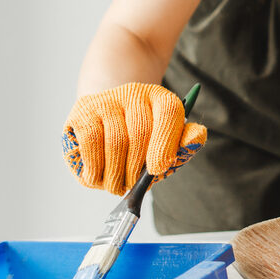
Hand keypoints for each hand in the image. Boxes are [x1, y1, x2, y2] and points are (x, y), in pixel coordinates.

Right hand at [62, 82, 206, 195]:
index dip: (166, 142)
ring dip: (116, 173)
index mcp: (161, 97)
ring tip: (117, 184)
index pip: (169, 112)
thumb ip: (185, 144)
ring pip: (115, 142)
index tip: (158, 169)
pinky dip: (95, 168)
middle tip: (132, 185)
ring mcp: (107, 100)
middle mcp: (134, 93)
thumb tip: (196, 138)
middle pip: (140, 133)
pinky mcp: (83, 112)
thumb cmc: (142, 140)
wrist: (106, 121)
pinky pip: (90, 144)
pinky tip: (98, 177)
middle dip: (137, 168)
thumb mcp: (166, 142)